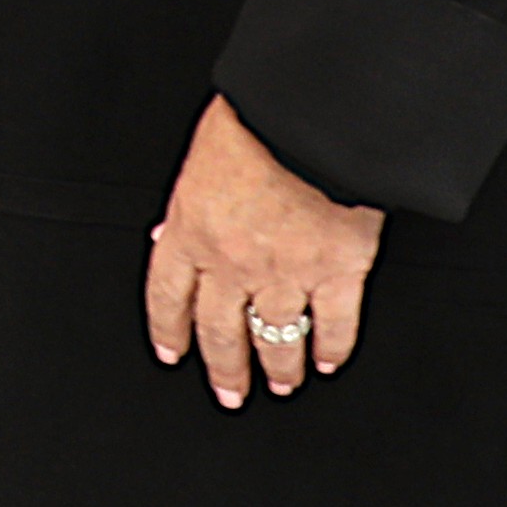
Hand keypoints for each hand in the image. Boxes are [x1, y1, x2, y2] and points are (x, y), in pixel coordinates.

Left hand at [143, 95, 381, 407]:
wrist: (310, 115)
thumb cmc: (256, 120)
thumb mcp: (201, 157)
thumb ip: (190, 203)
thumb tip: (173, 232)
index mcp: (192, 228)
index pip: (168, 294)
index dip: (168, 328)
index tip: (171, 351)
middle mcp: (233, 261)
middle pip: (219, 330)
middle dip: (223, 367)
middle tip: (228, 390)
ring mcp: (286, 271)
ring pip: (275, 338)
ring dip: (277, 368)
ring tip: (281, 384)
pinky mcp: (338, 270)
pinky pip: (335, 324)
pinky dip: (333, 347)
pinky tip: (328, 359)